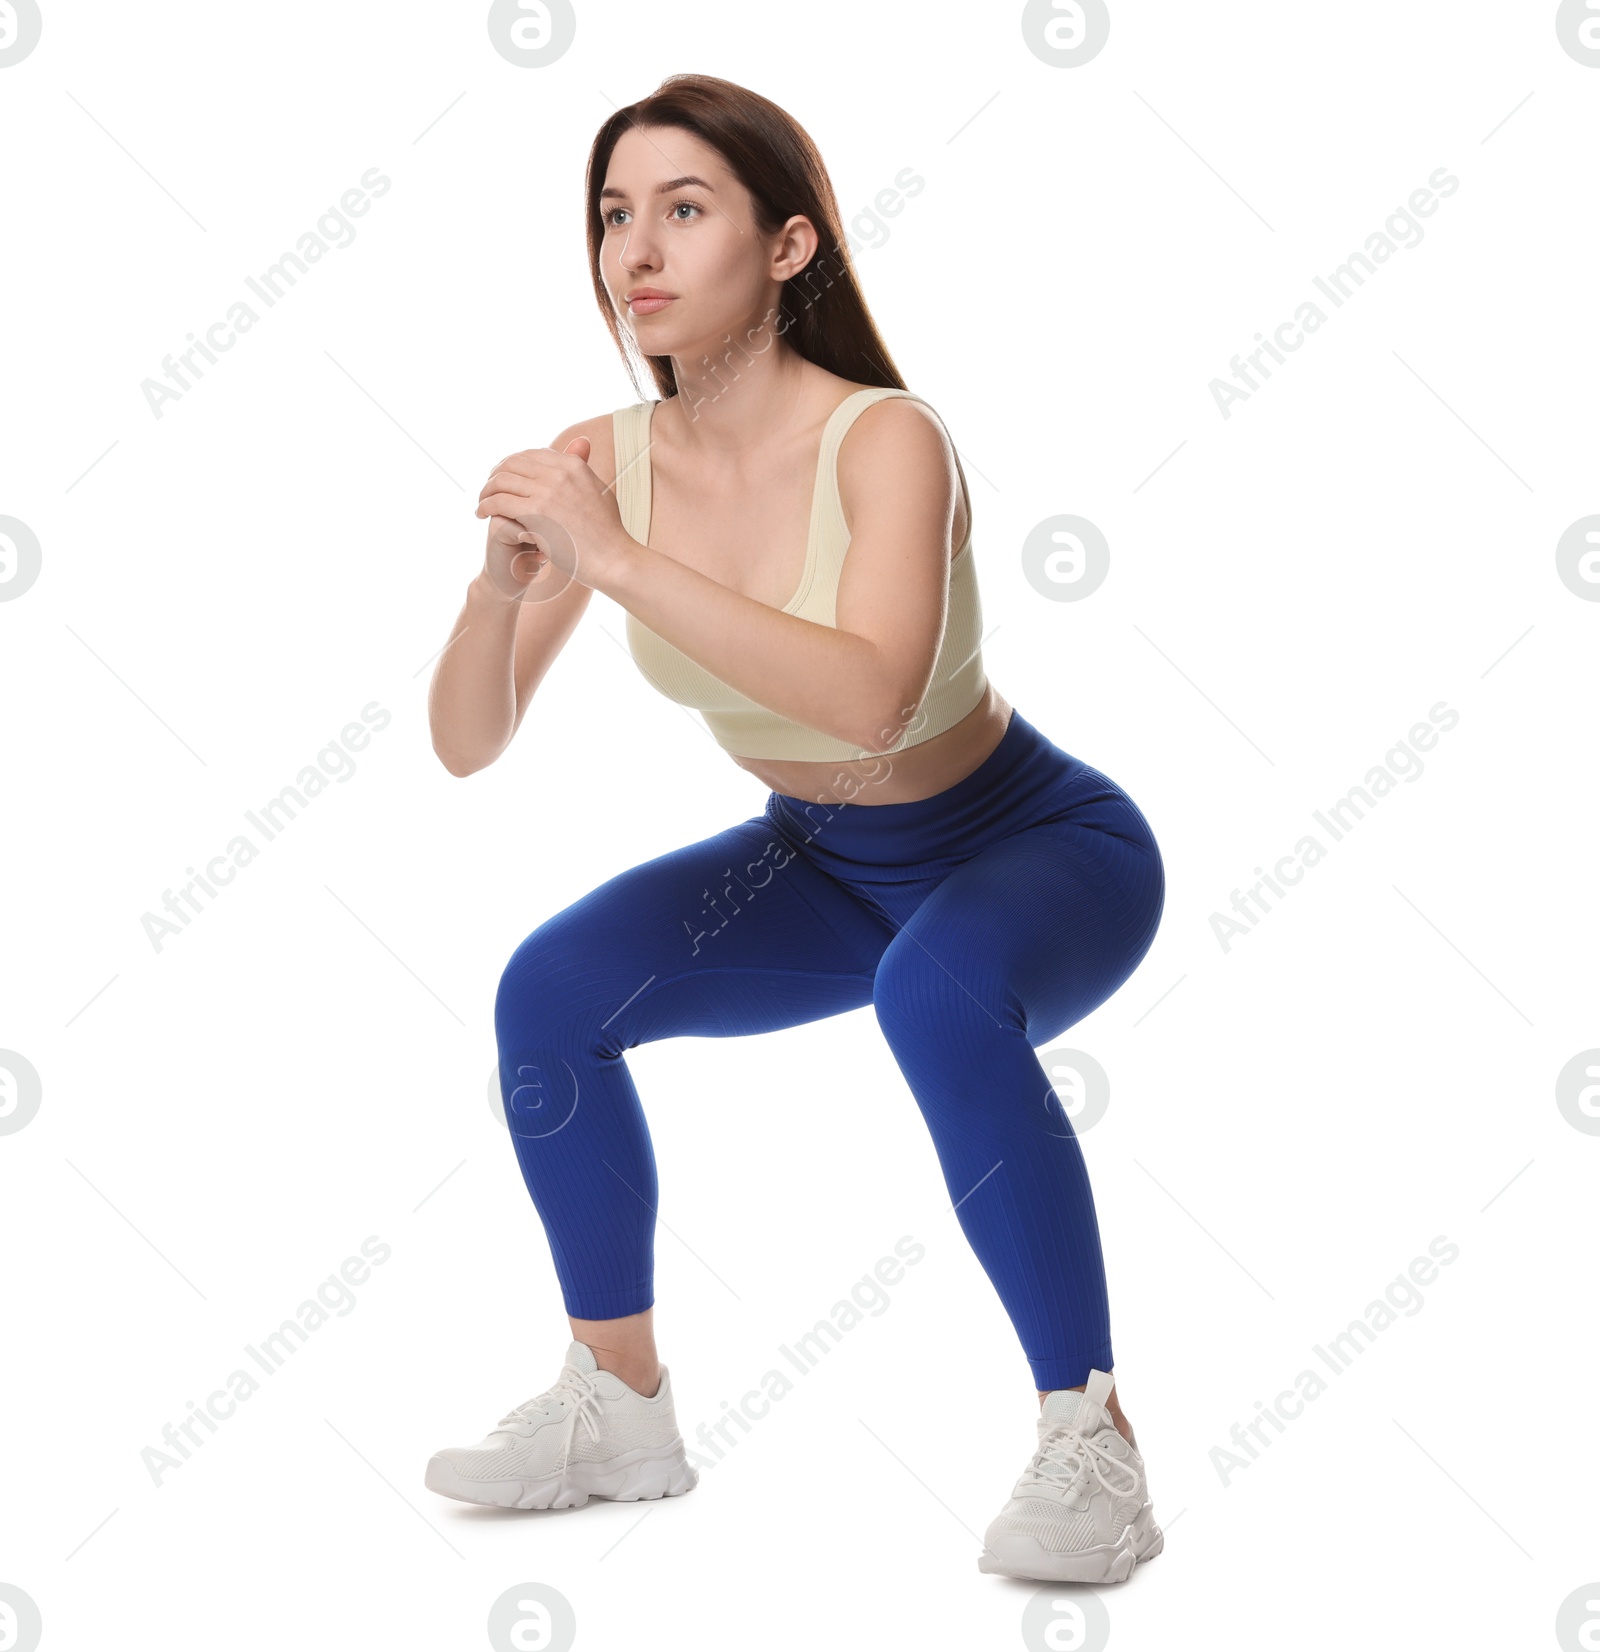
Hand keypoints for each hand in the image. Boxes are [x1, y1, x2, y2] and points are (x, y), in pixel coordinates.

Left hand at [475, 436, 625, 594]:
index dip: (513, 464)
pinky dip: (486, 506)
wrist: (614, 560)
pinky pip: (500, 501)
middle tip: (488, 490)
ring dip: (487, 490)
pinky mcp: (537, 512)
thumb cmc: (609, 535)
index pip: (532, 454)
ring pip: (502, 480)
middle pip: (513, 463)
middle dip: (496, 475)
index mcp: (574, 465)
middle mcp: (560, 472)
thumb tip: (580, 444)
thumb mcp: (599, 491)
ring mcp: (548, 491)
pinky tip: (481, 514)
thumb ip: (584, 468)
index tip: (504, 478)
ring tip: (482, 503)